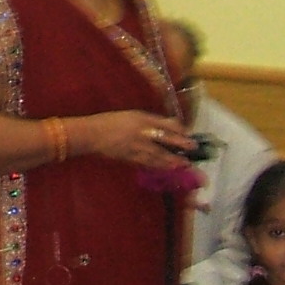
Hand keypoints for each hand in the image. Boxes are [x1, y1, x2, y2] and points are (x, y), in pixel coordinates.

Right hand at [75, 110, 199, 170]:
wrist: (91, 134)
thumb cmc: (111, 122)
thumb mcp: (132, 115)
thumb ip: (150, 121)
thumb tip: (169, 126)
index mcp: (141, 119)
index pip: (165, 124)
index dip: (178, 130)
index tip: (188, 134)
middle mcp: (140, 132)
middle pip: (165, 139)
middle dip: (180, 144)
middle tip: (193, 149)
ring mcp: (135, 146)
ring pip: (158, 154)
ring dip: (172, 159)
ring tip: (184, 164)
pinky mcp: (129, 158)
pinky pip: (147, 162)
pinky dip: (158, 165)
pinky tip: (166, 168)